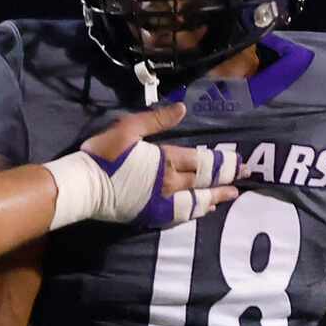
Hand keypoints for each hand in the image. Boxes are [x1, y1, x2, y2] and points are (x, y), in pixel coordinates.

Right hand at [71, 105, 240, 226]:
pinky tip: (201, 210)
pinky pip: (178, 216)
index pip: (205, 162)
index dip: (225, 163)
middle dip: (227, 180)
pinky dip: (194, 212)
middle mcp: (170, 183)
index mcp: (167, 160)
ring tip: (228, 196)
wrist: (82, 187)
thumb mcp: (128, 129)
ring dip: (214, 198)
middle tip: (244, 178)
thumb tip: (182, 109)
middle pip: (205, 183)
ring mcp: (160, 202)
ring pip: (196, 202)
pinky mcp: (149, 215)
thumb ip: (157, 120)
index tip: (241, 163)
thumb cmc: (103, 155)